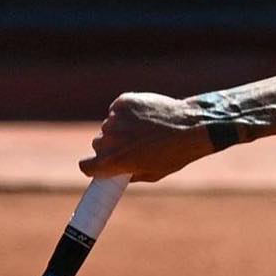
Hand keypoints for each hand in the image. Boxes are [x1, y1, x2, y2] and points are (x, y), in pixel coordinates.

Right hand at [78, 92, 228, 182]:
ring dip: (120, 129)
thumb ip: (128, 174)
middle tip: (131, 147)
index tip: (100, 166)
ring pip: (109, 126)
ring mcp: (115, 118)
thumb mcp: (152, 173)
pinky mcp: (123, 102)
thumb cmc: (174, 155)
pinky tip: (145, 118)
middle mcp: (110, 138)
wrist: (190, 127)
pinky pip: (117, 110)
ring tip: (144, 131)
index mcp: (114, 160)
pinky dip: (127, 113)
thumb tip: (115, 173)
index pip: (85, 166)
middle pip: (98, 144)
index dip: (93, 167)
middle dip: (110, 147)